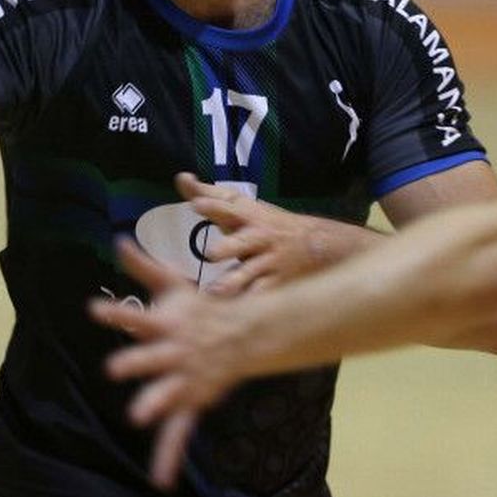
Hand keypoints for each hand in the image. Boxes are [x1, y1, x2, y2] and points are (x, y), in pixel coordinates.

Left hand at [90, 239, 247, 489]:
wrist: (243, 335)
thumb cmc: (200, 308)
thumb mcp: (173, 285)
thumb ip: (144, 267)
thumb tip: (118, 240)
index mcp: (168, 325)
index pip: (139, 319)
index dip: (116, 315)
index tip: (93, 309)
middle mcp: (175, 354)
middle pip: (151, 358)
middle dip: (135, 362)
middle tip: (115, 367)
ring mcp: (183, 381)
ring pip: (166, 395)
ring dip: (154, 404)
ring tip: (139, 416)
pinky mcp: (190, 403)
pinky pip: (178, 433)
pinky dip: (168, 457)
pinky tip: (160, 481)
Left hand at [177, 172, 341, 295]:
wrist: (316, 244)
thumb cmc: (265, 223)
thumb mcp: (242, 206)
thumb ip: (209, 195)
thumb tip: (181, 178)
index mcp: (247, 216)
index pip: (227, 207)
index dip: (212, 205)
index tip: (196, 203)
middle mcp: (257, 238)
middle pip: (240, 242)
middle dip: (227, 247)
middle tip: (212, 253)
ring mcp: (266, 262)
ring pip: (248, 274)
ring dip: (232, 284)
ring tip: (214, 294)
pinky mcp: (274, 284)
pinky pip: (258, 296)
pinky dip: (246, 305)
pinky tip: (231, 318)